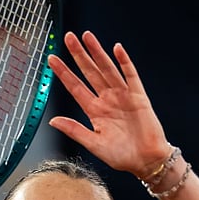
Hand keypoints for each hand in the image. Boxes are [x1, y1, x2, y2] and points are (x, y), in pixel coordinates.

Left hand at [48, 31, 172, 178]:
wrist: (146, 162)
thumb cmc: (122, 156)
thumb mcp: (94, 145)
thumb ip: (74, 130)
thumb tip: (53, 121)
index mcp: (94, 111)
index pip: (75, 87)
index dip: (63, 73)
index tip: (51, 59)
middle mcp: (107, 99)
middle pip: (89, 72)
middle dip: (78, 55)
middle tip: (68, 38)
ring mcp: (122, 96)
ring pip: (107, 69)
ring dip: (98, 53)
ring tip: (88, 37)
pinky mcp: (138, 97)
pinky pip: (131, 76)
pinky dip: (124, 62)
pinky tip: (117, 50)